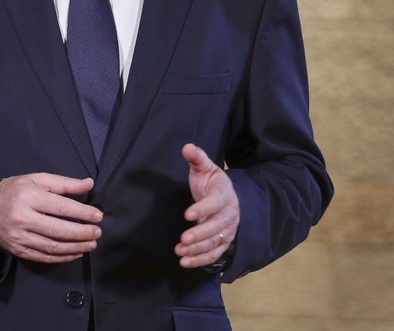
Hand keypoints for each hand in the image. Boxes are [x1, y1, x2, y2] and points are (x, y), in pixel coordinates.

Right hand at [0, 173, 101, 262]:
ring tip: (91, 244)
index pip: (60, 207)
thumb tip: (88, 183)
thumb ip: (63, 183)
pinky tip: (76, 252)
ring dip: (76, 247)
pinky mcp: (19, 250)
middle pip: (58, 230)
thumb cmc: (15, 190)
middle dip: (82, 233)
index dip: (81, 212)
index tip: (97, 216)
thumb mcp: (36, 179)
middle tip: (97, 232)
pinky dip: (63, 257)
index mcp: (28, 196)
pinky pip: (45, 257)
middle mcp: (22, 218)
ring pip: (53, 246)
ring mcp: (20, 236)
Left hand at [175, 143, 239, 267]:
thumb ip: (197, 158)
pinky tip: (185, 262)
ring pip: (215, 243)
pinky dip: (201, 260)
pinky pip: (214, 254)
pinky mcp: (223, 242)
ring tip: (179, 252)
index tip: (186, 214)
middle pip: (216, 227)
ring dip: (198, 249)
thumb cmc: (211, 182)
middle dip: (200, 234)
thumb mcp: (205, 168)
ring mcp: (228, 230)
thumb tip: (187, 147)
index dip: (202, 209)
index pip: (215, 203)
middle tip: (182, 240)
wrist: (227, 197)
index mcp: (224, 194)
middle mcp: (229, 215)